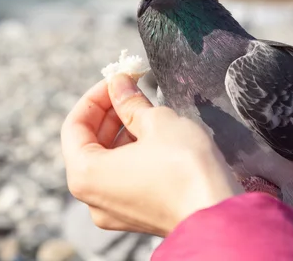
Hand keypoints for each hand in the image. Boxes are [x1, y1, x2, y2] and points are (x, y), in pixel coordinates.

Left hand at [61, 74, 243, 236]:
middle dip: (111, 112)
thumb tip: (120, 84)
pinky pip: (125, 177)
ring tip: (149, 110)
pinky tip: (156, 136)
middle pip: (90, 144)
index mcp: (85, 175)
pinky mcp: (137, 214)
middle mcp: (93, 198)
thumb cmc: (185, 168)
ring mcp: (114, 210)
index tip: (118, 79)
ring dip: (123, 131)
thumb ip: (130, 101)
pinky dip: (134, 153)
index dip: (96, 96)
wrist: (217, 211)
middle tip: (134, 89)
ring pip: (109, 161)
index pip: (75, 125)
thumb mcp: (157, 121)